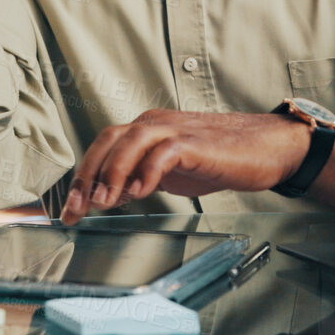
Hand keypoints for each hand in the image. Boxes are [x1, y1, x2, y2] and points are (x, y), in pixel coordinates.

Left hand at [58, 109, 310, 224]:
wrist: (266, 148)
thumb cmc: (220, 158)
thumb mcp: (170, 172)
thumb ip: (139, 178)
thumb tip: (108, 196)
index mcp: (145, 130)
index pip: (102, 148)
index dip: (81, 177)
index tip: (68, 209)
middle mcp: (155, 124)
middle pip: (108, 140)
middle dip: (87, 176)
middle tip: (76, 209)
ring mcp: (176, 131)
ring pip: (131, 141)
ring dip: (113, 172)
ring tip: (104, 202)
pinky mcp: (196, 143)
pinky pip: (165, 152)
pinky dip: (149, 171)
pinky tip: (141, 193)